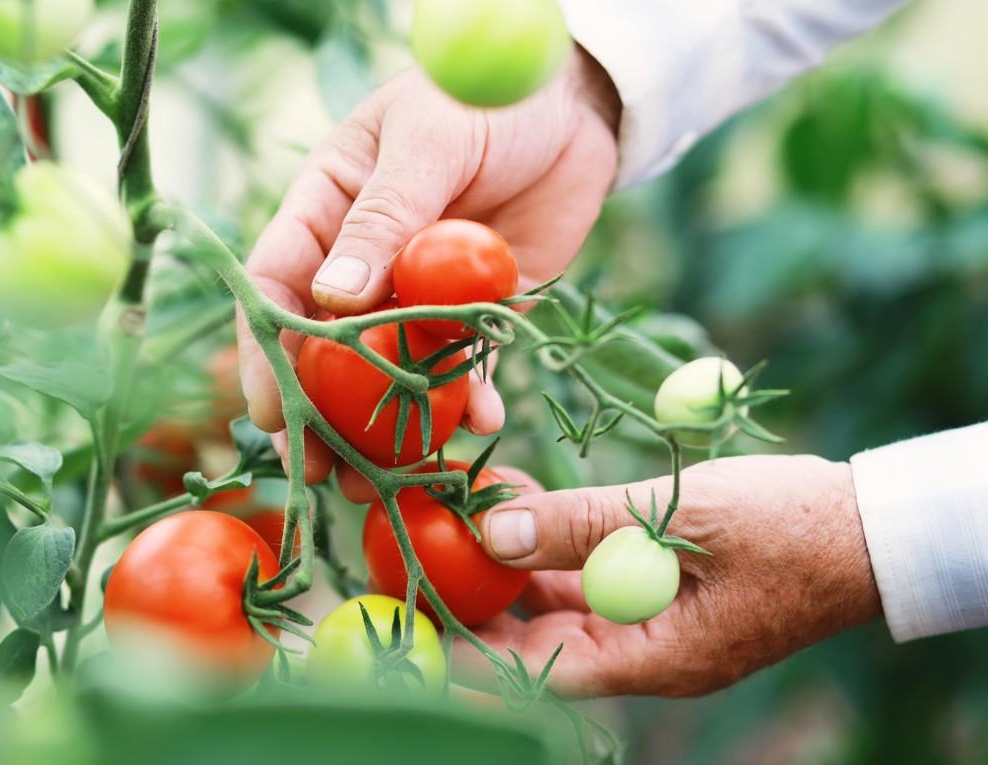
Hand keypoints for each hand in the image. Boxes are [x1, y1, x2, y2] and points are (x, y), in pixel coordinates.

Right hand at [237, 49, 621, 500]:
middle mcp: (361, 262)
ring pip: (389, 371)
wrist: (573, 107)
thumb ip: (384, 218)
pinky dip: (467, 399)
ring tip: (385, 480)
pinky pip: (463, 366)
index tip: (272, 409)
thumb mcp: (428, 143)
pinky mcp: (473, 313)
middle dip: (320, 413)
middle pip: (324, 348)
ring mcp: (416, 293)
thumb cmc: (482, 99)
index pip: (276, 284)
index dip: (266, 350)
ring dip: (385, 427)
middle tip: (321, 470)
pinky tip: (478, 423)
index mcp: (324, 209)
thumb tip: (330, 297)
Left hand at [457, 455, 881, 696]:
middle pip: (540, 638)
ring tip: (460, 507)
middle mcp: (645, 651)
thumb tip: (494, 531)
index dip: (473, 655)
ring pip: (560, 598)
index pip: (539, 675)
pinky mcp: (660, 588)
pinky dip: (555, 538)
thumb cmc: (789, 528)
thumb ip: (582, 522)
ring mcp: (653, 621)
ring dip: (513, 556)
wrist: (869, 526)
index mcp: (654, 659)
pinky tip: (517, 495)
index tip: (414, 632)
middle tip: (420, 556)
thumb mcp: (679, 516)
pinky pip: (591, 571)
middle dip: (482, 599)